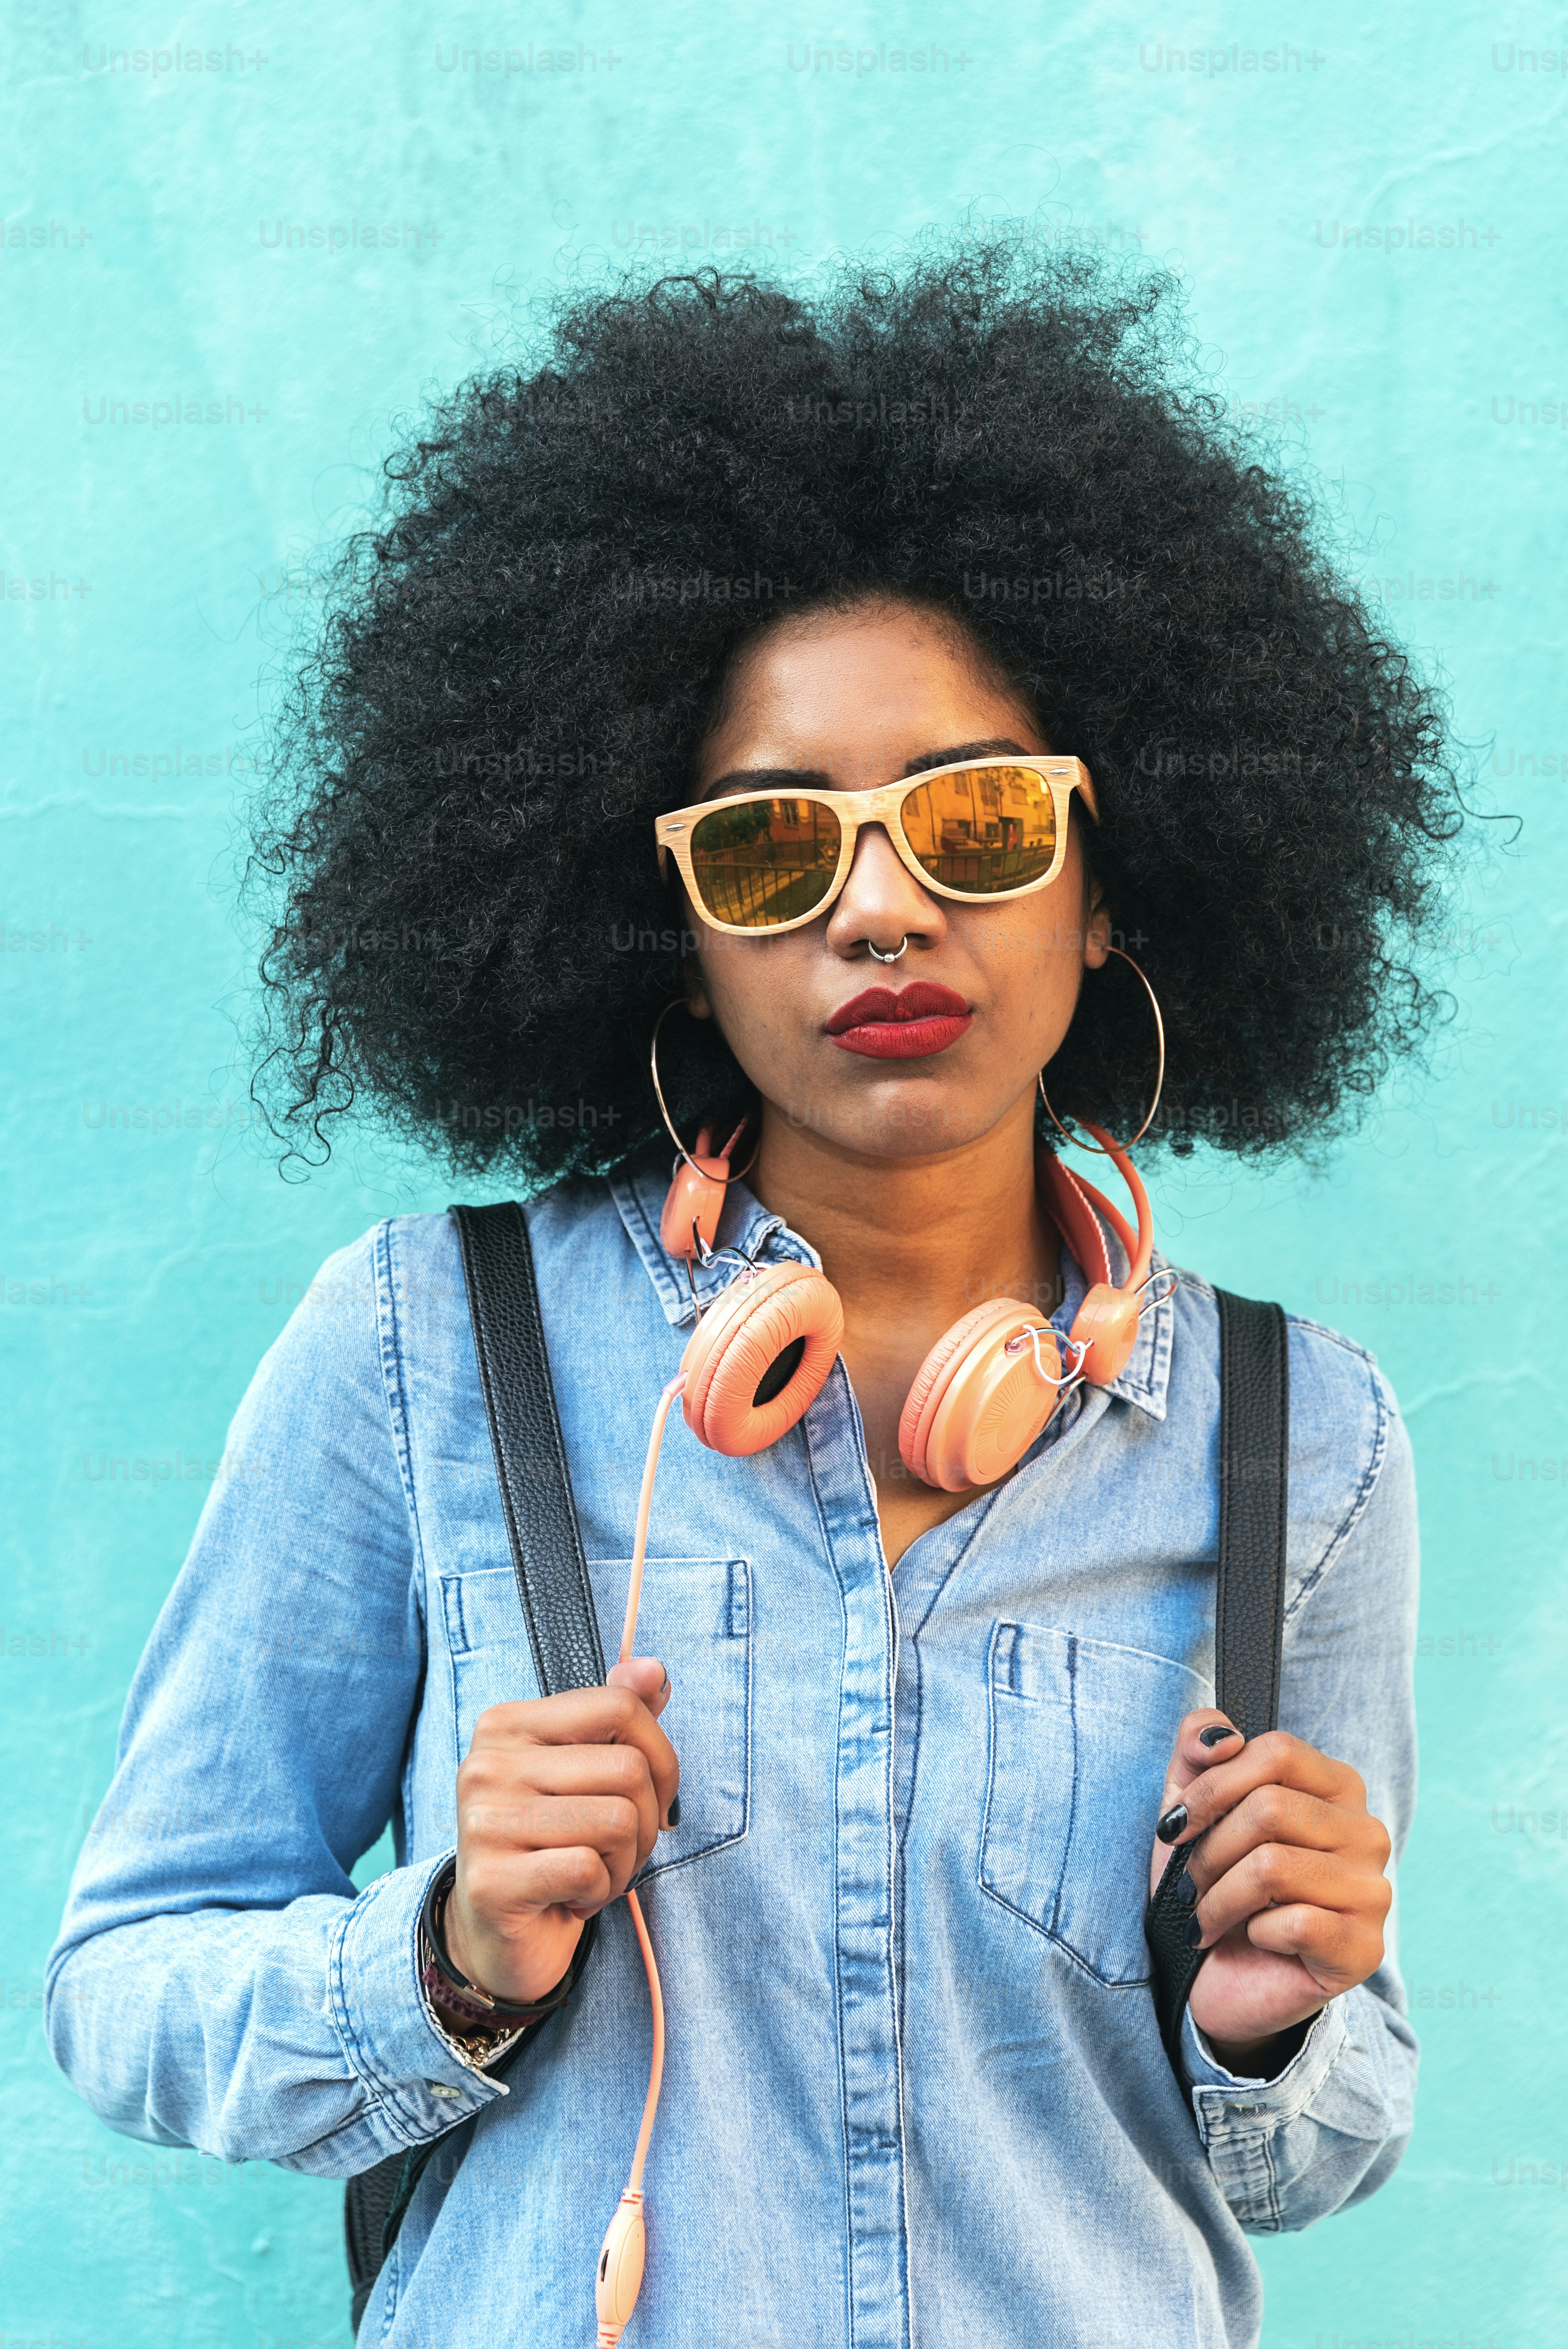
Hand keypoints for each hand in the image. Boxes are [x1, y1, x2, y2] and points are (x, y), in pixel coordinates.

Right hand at [443, 1657, 677, 2004]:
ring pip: (619, 1820)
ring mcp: (483, 1821)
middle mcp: (487, 1763)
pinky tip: (571, 1898)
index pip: (620, 1705)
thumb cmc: (552, 1845)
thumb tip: (654, 1670)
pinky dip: (600, 1890)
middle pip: (629, 1768)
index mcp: (508, 1723)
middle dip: (647, 1822)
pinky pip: (590, 1869)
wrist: (496, 1935)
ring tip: (590, 1874)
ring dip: (624, 1862)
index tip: (646, 1797)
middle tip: (614, 1851)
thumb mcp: (587, 1773)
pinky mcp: (492, 1881)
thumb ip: (620, 1716)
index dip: (660, 1757)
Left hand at [1149, 1709, 1392, 2074]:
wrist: (1218, 1974)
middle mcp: (1367, 1832)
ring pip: (1274, 1866)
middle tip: (1190, 1883)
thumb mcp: (1192, 1803)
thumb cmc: (1212, 1880)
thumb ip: (1199, 1748)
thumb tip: (1222, 1736)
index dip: (1213, 1786)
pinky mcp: (1365, 1948)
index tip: (1175, 1825)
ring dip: (1220, 1896)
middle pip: (1270, 1808)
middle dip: (1209, 1850)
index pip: (1278, 1751)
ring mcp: (1373, 1891)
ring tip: (1207, 1915)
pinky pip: (1296, 1922)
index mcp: (1337, 1786)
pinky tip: (1254, 1939)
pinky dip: (1255, 1932)